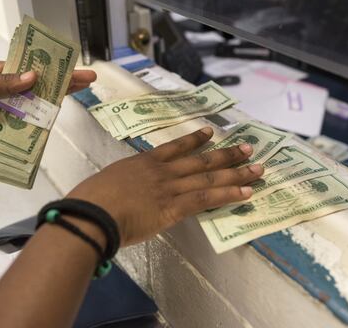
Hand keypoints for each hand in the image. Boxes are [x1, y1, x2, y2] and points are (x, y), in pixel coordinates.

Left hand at [0, 61, 96, 140]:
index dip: (54, 66)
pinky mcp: (9, 122)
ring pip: (39, 102)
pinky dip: (42, 120)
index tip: (72, 64)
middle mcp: (11, 87)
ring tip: (81, 95)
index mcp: (3, 72)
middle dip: (65, 81)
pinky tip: (58, 117)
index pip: (33, 67)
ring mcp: (11, 105)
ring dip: (58, 100)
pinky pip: (29, 120)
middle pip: (42, 84)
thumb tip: (33, 77)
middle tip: (89, 80)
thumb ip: (6, 84)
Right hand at [66, 127, 263, 245]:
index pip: (174, 148)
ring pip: (209, 178)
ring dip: (236, 173)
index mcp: (143, 163)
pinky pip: (206, 199)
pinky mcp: (174, 207)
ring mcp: (169, 187)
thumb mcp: (106, 184)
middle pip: (200, 161)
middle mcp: (161, 171)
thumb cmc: (90, 201)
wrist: (91, 214)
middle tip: (247, 148)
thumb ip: (123, 185)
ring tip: (257, 168)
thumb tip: (126, 191)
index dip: (194, 140)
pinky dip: (228, 195)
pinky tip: (245, 193)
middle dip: (226, 155)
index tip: (209, 132)